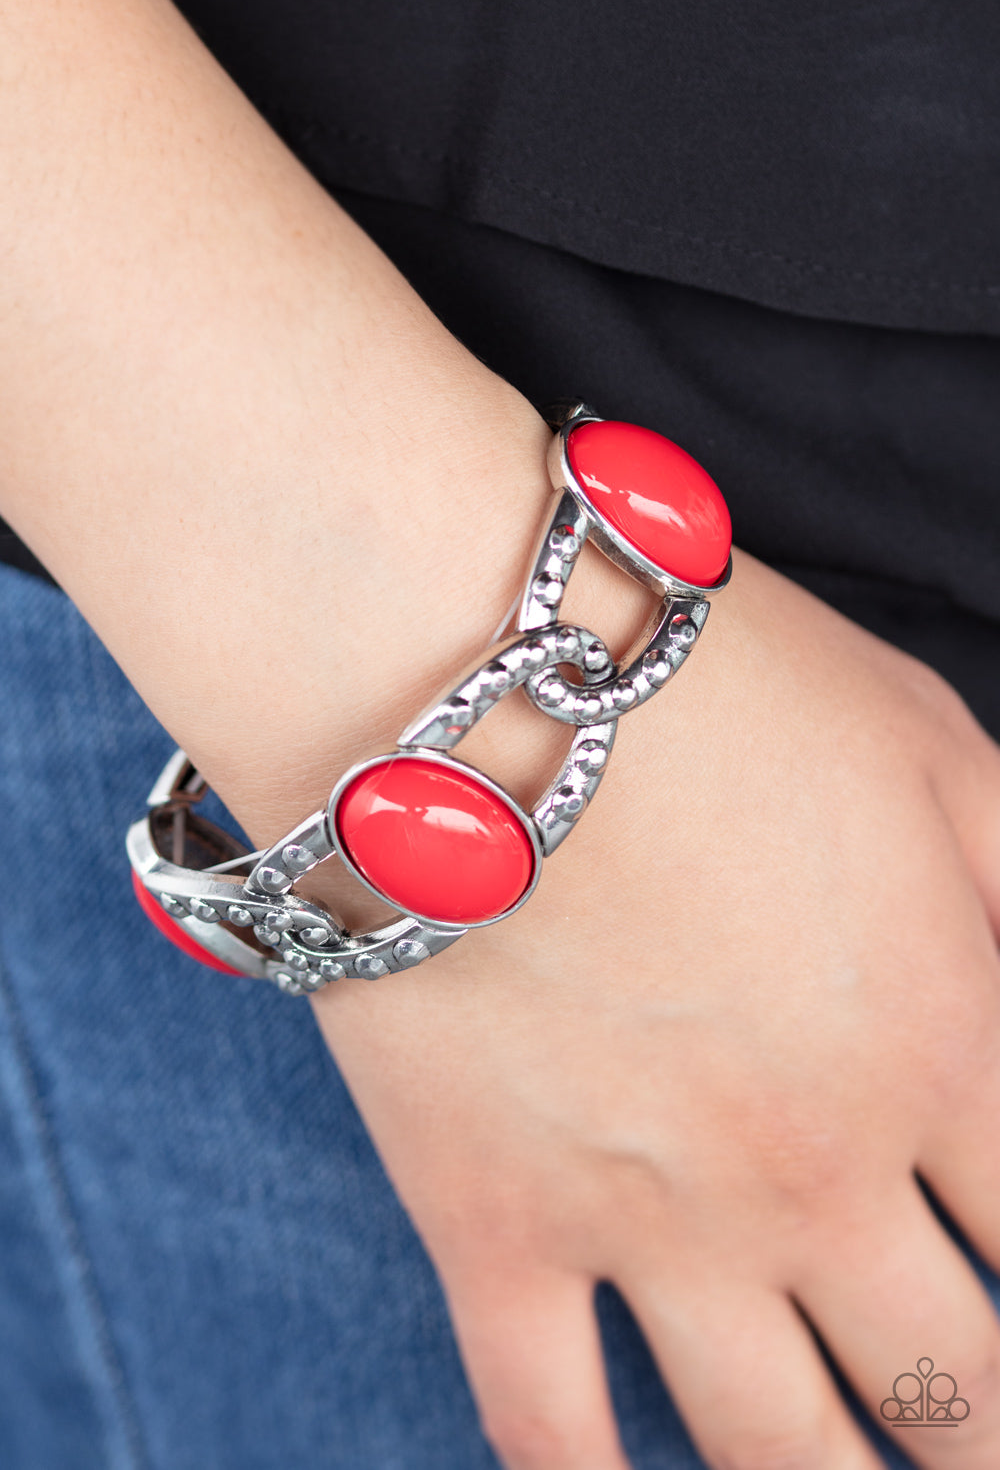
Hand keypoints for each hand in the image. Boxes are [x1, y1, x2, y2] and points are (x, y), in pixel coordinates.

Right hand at [311, 550, 999, 1468]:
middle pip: (957, 1385)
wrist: (467, 683)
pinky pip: (550, 1423)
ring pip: (781, 1451)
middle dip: (987, 1433)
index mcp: (943, 1047)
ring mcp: (654, 1220)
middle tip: (979, 1441)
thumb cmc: (707, 688)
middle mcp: (818, 1171)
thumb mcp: (931, 742)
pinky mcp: (495, 1223)